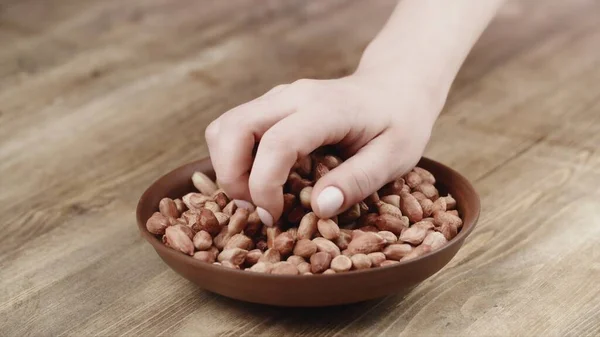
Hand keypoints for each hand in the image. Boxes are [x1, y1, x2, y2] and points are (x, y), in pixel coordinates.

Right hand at [204, 71, 443, 225]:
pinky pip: (235, 127)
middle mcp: (293, 96)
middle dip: (231, 177)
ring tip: (255, 196)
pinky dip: (234, 156)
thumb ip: (357, 181)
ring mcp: (278, 96)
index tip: (274, 216)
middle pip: (233, 128)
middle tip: (256, 208)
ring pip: (225, 125)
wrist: (395, 85)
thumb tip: (318, 208)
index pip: (276, 144)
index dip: (264, 186)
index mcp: (326, 110)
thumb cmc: (400, 122)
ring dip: (227, 166)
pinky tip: (260, 177)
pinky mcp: (272, 104)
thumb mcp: (395, 157)